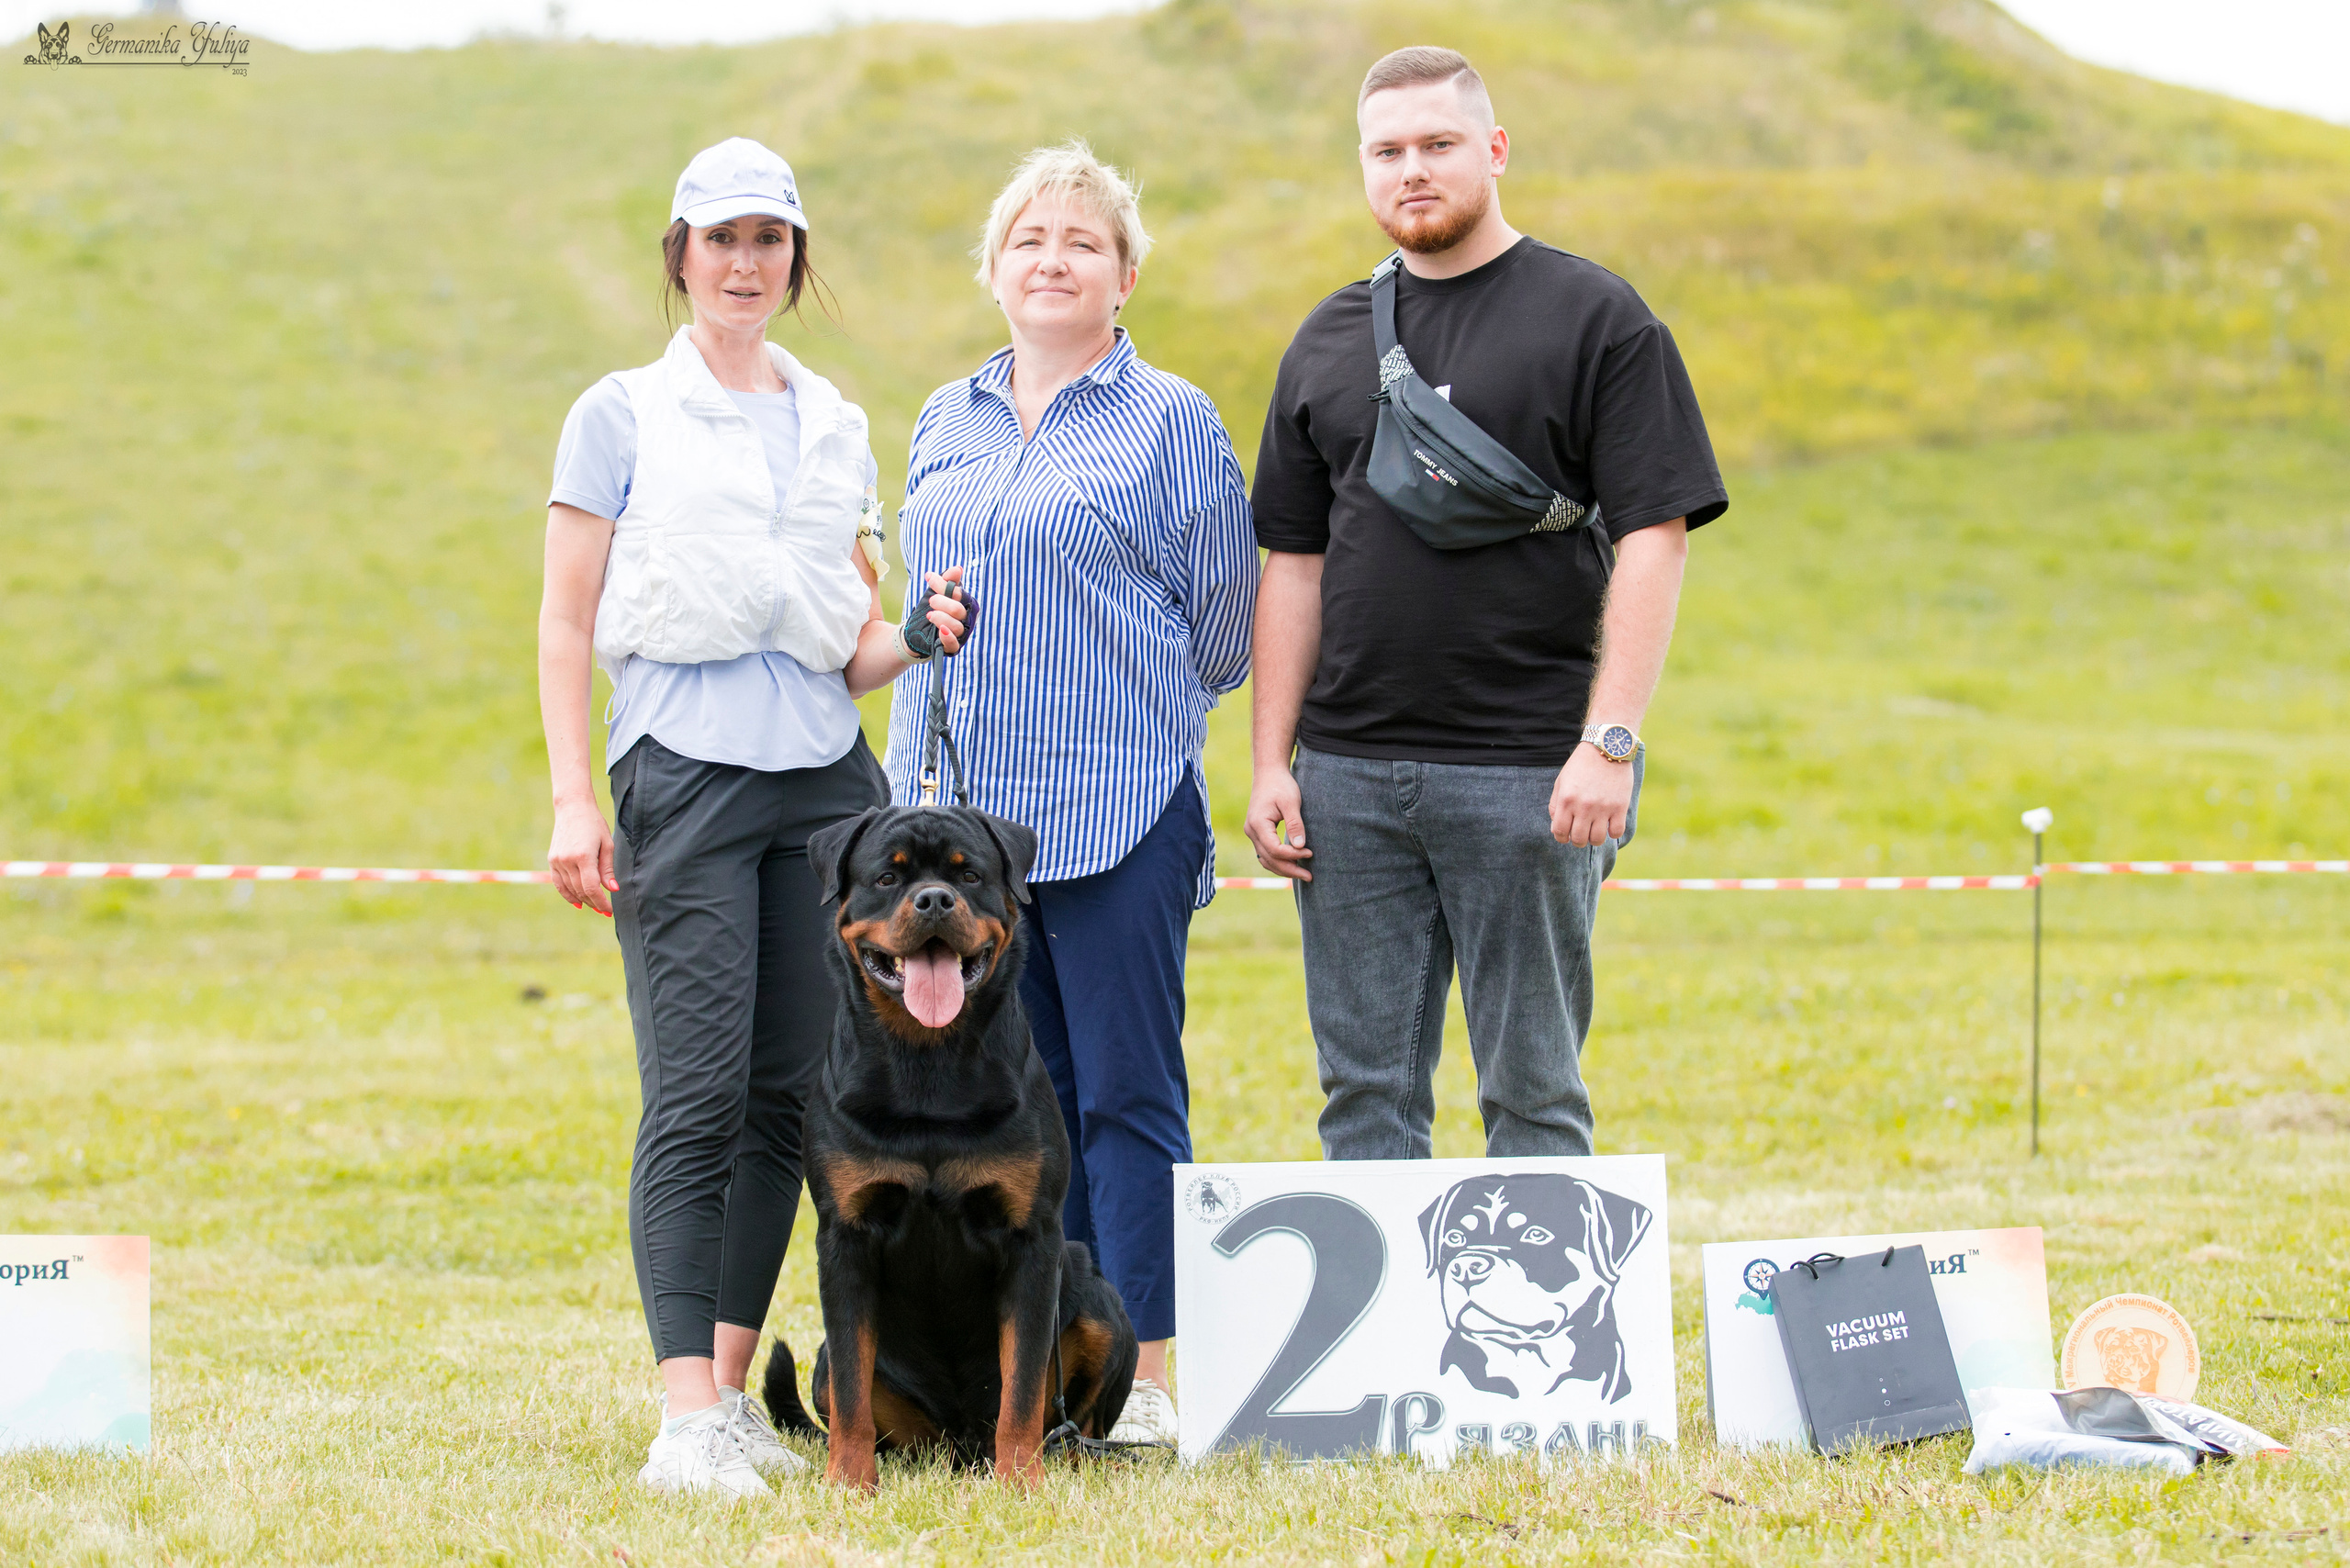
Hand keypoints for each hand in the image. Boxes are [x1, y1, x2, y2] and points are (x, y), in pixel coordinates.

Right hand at [549, 798, 616, 915]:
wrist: (573, 808)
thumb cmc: (594, 824)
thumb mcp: (607, 844)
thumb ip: (608, 869)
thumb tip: (613, 889)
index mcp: (584, 856)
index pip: (592, 887)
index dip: (601, 902)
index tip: (609, 910)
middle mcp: (567, 860)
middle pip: (581, 891)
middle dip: (594, 903)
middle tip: (605, 911)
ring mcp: (557, 861)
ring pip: (570, 889)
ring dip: (583, 900)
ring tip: (595, 906)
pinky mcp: (552, 860)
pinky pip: (558, 883)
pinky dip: (568, 894)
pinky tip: (578, 902)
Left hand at [900, 566, 970, 659]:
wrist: (916, 629)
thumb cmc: (931, 608)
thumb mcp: (935, 592)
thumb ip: (946, 581)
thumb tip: (958, 569)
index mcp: (965, 604)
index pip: (959, 594)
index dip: (943, 585)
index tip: (929, 578)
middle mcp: (966, 619)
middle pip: (958, 610)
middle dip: (942, 603)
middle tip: (931, 601)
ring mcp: (960, 634)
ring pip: (956, 626)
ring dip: (941, 618)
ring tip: (929, 614)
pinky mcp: (952, 647)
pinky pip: (954, 644)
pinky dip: (948, 637)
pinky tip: (940, 630)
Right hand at [1245, 765, 1312, 880]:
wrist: (1269, 773)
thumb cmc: (1281, 785)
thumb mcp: (1291, 802)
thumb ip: (1295, 824)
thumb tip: (1300, 847)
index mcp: (1258, 824)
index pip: (1274, 849)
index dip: (1293, 855)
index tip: (1310, 853)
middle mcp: (1251, 831)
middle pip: (1269, 859)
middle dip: (1290, 869)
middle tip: (1309, 876)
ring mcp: (1252, 833)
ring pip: (1265, 860)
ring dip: (1283, 869)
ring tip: (1303, 874)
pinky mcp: (1257, 833)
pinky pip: (1266, 854)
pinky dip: (1278, 862)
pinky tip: (1293, 864)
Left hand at [1549, 747, 1631, 846]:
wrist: (1606, 747)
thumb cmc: (1581, 765)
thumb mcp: (1561, 781)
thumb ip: (1556, 804)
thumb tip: (1557, 827)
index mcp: (1567, 800)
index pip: (1560, 832)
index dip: (1561, 837)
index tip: (1566, 835)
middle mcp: (1584, 806)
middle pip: (1579, 839)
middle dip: (1578, 840)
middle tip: (1581, 834)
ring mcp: (1603, 808)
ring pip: (1597, 839)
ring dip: (1594, 839)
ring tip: (1595, 831)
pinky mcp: (1620, 806)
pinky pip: (1616, 832)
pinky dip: (1612, 833)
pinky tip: (1610, 825)